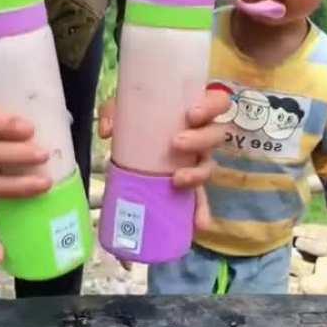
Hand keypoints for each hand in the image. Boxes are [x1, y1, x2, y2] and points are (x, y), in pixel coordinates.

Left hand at [98, 89, 229, 256]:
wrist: (133, 136)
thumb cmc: (137, 116)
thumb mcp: (124, 108)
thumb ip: (114, 112)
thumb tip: (108, 131)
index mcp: (194, 111)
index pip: (218, 102)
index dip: (212, 106)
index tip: (191, 113)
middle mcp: (202, 136)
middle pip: (216, 135)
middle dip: (200, 139)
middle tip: (176, 143)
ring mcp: (198, 161)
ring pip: (209, 166)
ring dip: (198, 174)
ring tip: (177, 179)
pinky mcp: (190, 184)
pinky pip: (200, 198)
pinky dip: (201, 211)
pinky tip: (199, 224)